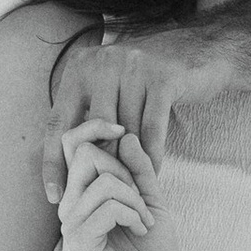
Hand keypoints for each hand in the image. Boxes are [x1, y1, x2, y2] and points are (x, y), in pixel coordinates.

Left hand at [40, 31, 180, 201]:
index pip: (57, 123)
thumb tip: (63, 161)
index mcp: (80, 67)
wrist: (197, 51)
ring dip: (128, 165)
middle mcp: (102, 63)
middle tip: (102, 198)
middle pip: (92, 131)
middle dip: (99, 166)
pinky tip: (152, 174)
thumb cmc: (145, 80)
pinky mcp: (162, 78)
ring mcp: (133, 67)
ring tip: (128, 193)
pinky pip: (152, 129)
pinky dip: (152, 155)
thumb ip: (85, 113)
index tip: (55, 197)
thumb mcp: (108, 86)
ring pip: (124, 132)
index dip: (53, 162)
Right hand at [56, 119, 165, 250]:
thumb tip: (124, 136)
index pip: (72, 143)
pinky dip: (132, 214)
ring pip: (102, 182)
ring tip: (144, 220)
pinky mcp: (79, 241)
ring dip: (135, 199)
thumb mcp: (151, 198)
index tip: (122, 130)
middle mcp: (69, 204)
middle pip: (86, 154)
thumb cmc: (152, 246)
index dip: (94, 127)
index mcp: (82, 191)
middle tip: (140, 199)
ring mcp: (71, 223)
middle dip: (124, 171)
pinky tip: (140, 230)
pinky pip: (108, 208)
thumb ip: (139, 168)